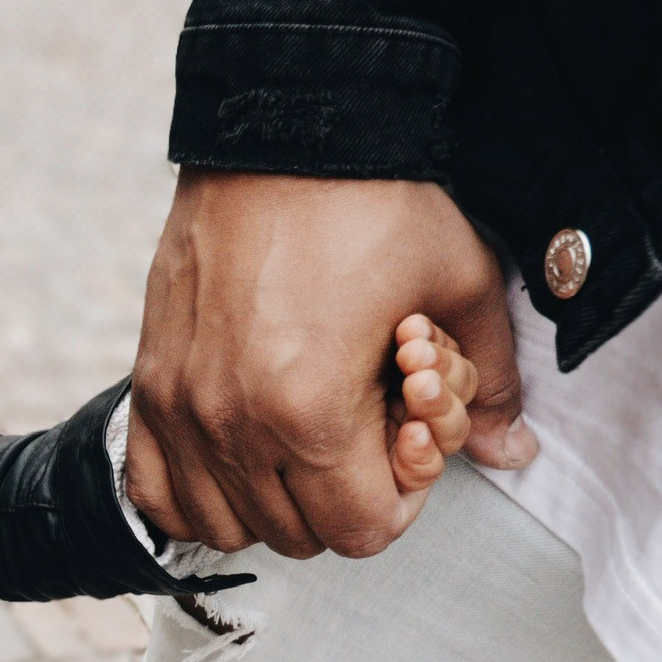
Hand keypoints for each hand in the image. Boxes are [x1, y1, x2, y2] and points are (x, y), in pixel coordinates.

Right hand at [124, 169, 535, 558]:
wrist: (283, 126)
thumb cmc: (370, 201)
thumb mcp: (459, 285)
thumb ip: (489, 386)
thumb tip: (512, 453)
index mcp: (311, 413)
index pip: (359, 532)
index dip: (400, 500)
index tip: (405, 444)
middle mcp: (232, 423)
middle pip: (294, 535)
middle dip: (339, 499)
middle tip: (359, 435)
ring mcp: (180, 408)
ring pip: (225, 525)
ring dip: (271, 503)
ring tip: (300, 442)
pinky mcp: (148, 383)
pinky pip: (156, 490)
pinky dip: (196, 492)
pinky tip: (235, 452)